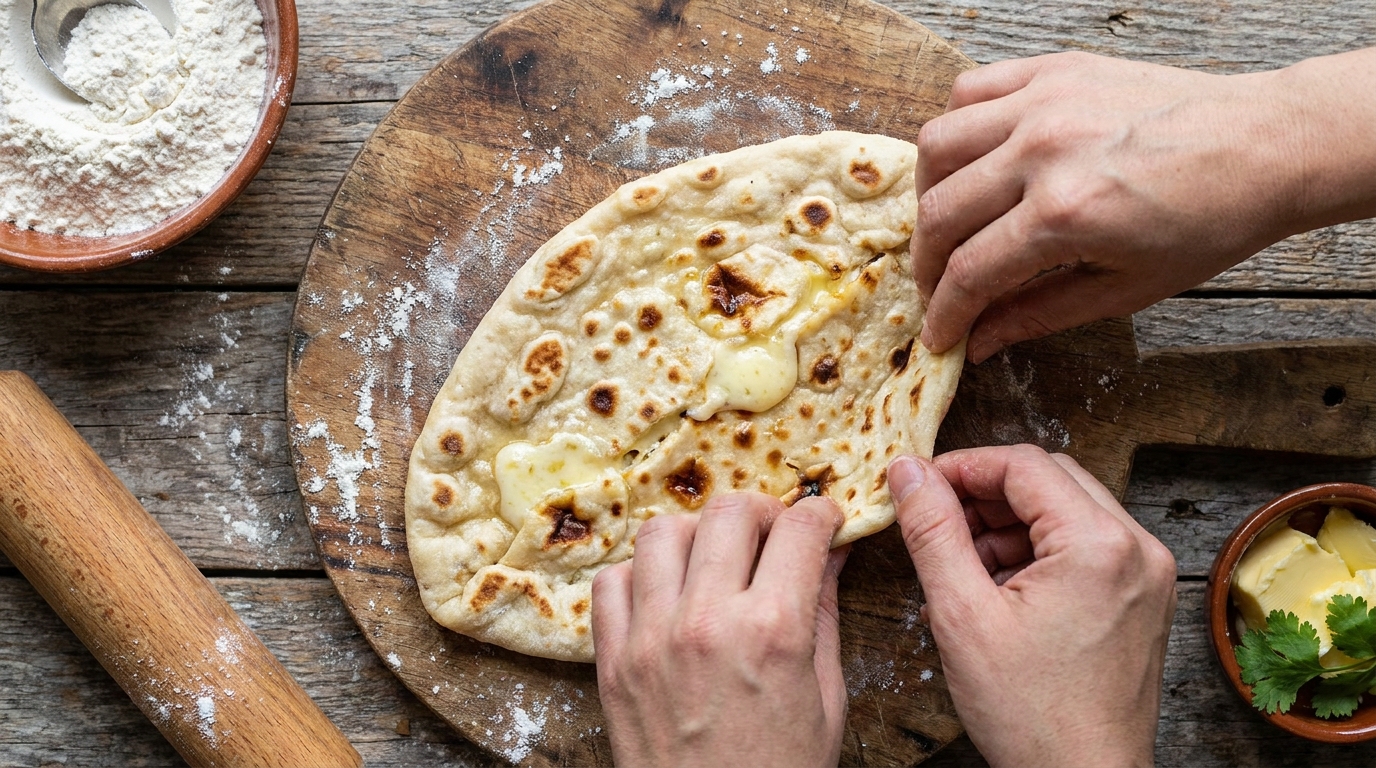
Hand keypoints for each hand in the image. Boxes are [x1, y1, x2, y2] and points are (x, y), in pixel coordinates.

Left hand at [592, 493, 849, 767]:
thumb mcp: (826, 697)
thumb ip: (824, 611)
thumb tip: (832, 551)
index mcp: (773, 631)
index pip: (798, 528)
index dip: (819, 513)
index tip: (821, 519)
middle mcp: (707, 621)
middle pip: (729, 511)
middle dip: (762, 511)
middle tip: (773, 535)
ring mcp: (651, 638)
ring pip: (662, 531)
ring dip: (697, 533)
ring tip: (716, 559)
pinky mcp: (612, 660)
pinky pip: (611, 581)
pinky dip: (639, 574)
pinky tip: (666, 593)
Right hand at [889, 446, 1176, 766]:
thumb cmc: (1032, 715)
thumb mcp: (962, 615)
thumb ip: (933, 532)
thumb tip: (909, 472)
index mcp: (1099, 545)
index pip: (1024, 464)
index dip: (963, 466)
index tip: (921, 484)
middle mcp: (1137, 549)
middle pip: (1050, 481)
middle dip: (986, 494)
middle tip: (937, 521)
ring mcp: (1146, 575)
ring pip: (1067, 511)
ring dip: (1009, 525)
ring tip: (962, 565)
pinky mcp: (1142, 598)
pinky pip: (1084, 547)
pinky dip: (1037, 553)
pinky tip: (996, 587)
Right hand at [913, 50, 1375, 362]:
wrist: (1267, 145)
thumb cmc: (1208, 222)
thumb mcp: (1126, 289)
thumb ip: (1038, 314)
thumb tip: (980, 341)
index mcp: (1066, 214)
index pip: (970, 272)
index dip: (944, 313)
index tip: (937, 334)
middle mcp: (1044, 151)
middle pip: (940, 213)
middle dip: (927, 264)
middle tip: (939, 287)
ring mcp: (1045, 102)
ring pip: (938, 145)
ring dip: (929, 192)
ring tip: (948, 220)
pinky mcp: (1054, 70)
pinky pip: (970, 90)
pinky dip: (957, 127)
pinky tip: (974, 159)